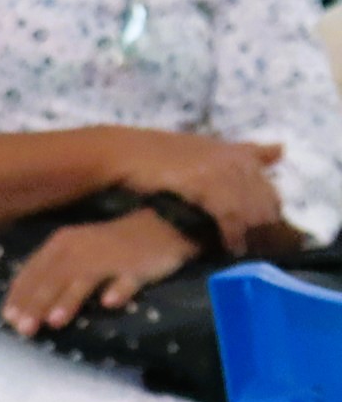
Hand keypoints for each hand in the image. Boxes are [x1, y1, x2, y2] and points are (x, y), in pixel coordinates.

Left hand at [2, 209, 197, 335]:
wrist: (161, 225)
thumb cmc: (112, 245)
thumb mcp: (77, 253)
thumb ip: (54, 274)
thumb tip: (28, 304)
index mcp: (60, 244)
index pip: (33, 271)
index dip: (19, 295)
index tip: (7, 319)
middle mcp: (79, 248)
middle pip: (53, 278)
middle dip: (37, 303)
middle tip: (24, 329)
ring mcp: (109, 256)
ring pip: (84, 278)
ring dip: (69, 299)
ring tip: (55, 321)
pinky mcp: (137, 264)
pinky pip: (127, 278)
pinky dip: (119, 289)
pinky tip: (110, 303)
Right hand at [113, 128, 284, 252]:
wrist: (122, 152)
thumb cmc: (157, 156)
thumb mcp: (202, 151)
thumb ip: (239, 155)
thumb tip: (279, 150)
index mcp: (235, 151)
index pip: (269, 186)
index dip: (270, 211)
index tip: (267, 232)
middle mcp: (233, 158)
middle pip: (264, 200)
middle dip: (265, 227)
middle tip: (258, 248)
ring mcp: (220, 169)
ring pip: (251, 208)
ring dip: (251, 233)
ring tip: (244, 250)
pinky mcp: (204, 182)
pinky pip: (229, 213)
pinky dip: (232, 233)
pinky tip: (230, 246)